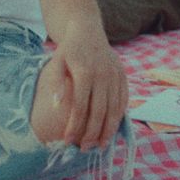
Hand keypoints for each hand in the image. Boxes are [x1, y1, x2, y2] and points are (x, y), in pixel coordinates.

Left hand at [40, 33, 127, 149]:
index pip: (80, 106)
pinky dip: (119, 117)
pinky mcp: (123, 76)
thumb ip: (56, 84)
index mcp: (85, 72)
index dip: (74, 126)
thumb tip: (56, 106)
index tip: (68, 141)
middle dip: (92, 133)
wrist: (87, 30)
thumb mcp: (56, 62)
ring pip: (114, 108)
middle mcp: (103, 75)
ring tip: (100, 146)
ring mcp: (115, 75)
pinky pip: (123, 100)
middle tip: (84, 149)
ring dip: (108, 130)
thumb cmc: (68, 50)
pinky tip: (112, 130)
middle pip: (99, 111)